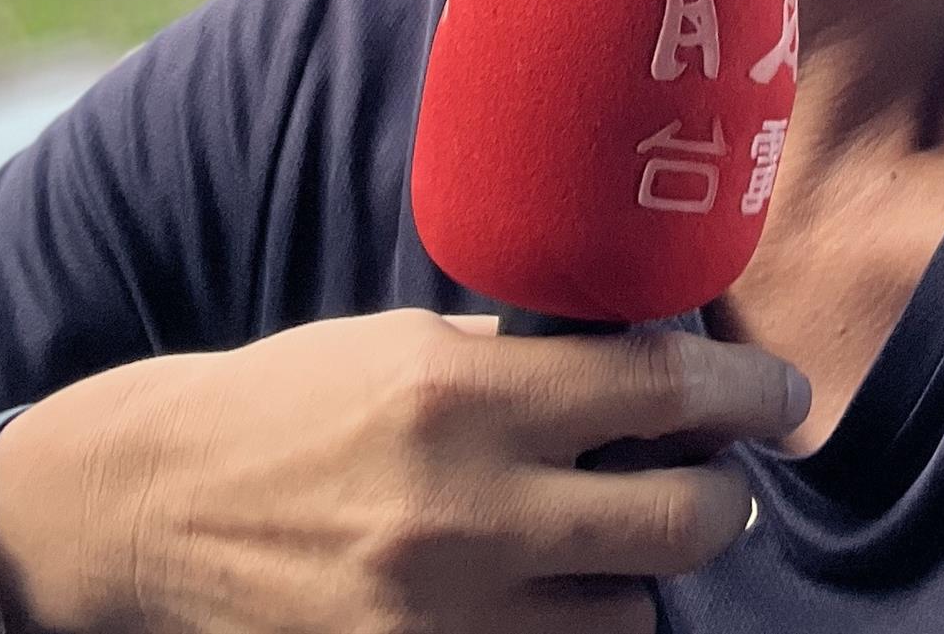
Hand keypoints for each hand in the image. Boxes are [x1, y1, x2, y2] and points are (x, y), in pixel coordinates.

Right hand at [0, 309, 807, 632]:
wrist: (157, 504)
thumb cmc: (299, 398)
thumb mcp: (415, 338)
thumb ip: (532, 359)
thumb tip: (650, 361)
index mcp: (467, 394)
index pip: (662, 394)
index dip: (749, 395)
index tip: (786, 396)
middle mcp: (466, 507)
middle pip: (681, 523)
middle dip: (724, 496)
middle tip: (719, 474)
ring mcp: (440, 610)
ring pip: (631, 614)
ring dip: (643, 571)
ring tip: (612, 534)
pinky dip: (576, 627)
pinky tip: (556, 585)